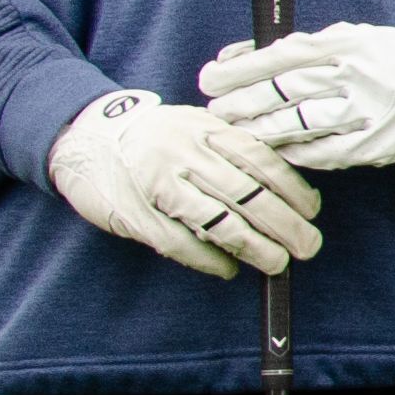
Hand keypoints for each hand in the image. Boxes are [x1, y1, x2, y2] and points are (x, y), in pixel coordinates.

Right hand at [49, 89, 325, 276]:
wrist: (82, 137)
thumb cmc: (152, 136)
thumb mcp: (192, 126)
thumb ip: (230, 148)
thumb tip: (283, 187)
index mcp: (204, 129)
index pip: (260, 160)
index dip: (292, 188)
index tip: (312, 209)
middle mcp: (185, 155)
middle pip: (247, 196)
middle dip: (285, 225)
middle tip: (308, 245)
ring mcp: (160, 186)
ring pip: (219, 223)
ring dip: (254, 247)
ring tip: (277, 263)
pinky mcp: (137, 215)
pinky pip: (181, 243)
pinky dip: (210, 260)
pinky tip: (229, 268)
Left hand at [200, 19, 394, 169]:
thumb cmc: (391, 57)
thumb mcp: (352, 39)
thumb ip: (303, 49)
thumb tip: (241, 56)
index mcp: (345, 43)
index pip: (279, 55)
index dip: (240, 70)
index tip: (209, 79)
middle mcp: (354, 74)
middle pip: (284, 91)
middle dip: (242, 104)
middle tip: (214, 113)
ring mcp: (366, 110)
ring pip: (299, 122)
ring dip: (261, 130)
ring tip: (236, 134)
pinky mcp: (376, 142)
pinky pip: (325, 151)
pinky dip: (295, 152)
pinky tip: (275, 152)